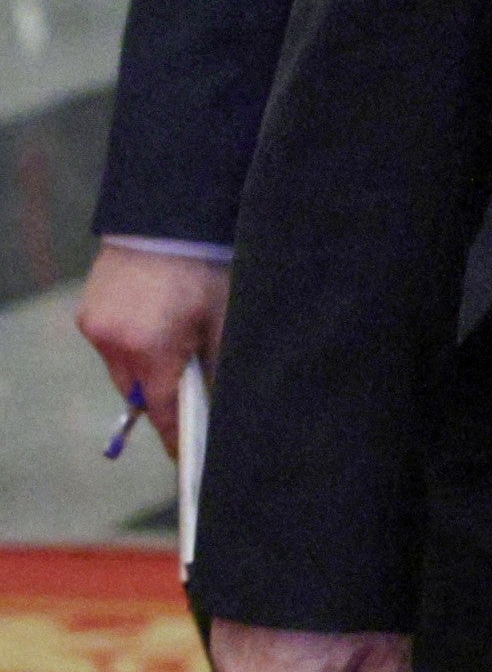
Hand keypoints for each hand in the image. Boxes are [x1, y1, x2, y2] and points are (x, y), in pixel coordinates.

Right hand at [75, 245, 229, 458]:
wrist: (168, 215)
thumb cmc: (206, 264)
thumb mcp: (223, 317)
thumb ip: (216, 363)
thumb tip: (217, 401)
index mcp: (152, 347)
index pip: (163, 410)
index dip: (173, 436)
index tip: (182, 457)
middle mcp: (115, 342)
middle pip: (139, 392)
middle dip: (162, 395)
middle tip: (189, 389)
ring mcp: (96, 326)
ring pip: (122, 368)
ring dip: (145, 367)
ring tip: (174, 342)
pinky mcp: (88, 311)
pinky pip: (111, 343)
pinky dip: (130, 343)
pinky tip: (154, 322)